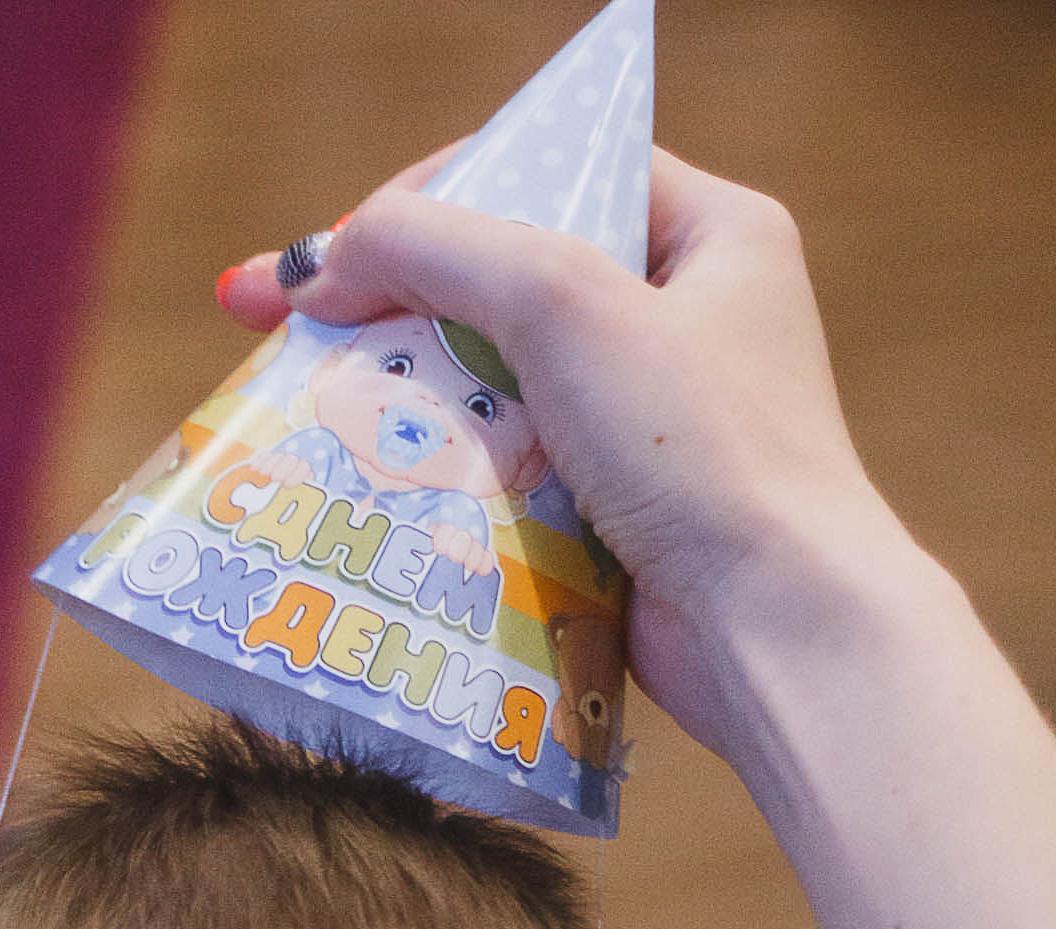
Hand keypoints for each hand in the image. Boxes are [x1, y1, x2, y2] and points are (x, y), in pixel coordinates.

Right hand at [219, 149, 899, 762]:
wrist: (772, 632)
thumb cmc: (705, 452)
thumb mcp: (566, 304)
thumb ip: (442, 252)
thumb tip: (324, 260)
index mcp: (713, 233)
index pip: (553, 170)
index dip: (435, 196)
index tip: (336, 245)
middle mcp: (691, 317)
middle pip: (512, 280)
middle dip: (399, 300)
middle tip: (283, 319)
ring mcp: (657, 424)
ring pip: (502, 381)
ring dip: (411, 392)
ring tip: (310, 401)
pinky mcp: (624, 514)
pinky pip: (513, 469)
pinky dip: (447, 473)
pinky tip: (373, 478)